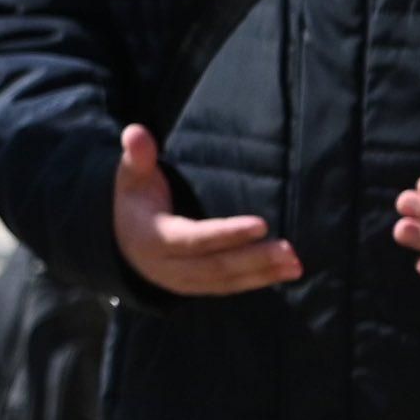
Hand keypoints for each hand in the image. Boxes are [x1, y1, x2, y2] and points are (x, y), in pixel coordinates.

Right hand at [112, 123, 296, 296]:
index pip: (194, 239)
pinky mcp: (199, 287)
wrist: (125, 243)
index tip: (261, 225)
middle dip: (254, 258)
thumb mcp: (131, 177)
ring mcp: (184, 282)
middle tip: (289, 249)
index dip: (227, 234)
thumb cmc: (135, 202)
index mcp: (154, 239)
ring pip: (226, 280)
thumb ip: (137, 155)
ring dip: (263, 273)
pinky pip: (230, 286)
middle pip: (215, 265)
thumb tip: (137, 131)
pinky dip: (258, 281)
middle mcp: (168, 267)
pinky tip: (284, 273)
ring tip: (295, 264)